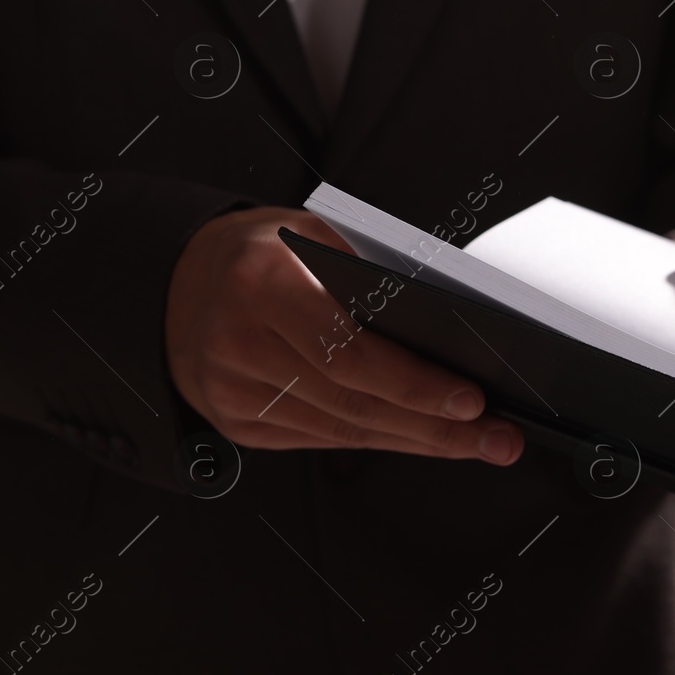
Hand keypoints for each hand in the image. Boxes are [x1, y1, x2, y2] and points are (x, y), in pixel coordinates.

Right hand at [164, 207, 523, 463]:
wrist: (176, 286)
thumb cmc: (259, 253)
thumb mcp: (308, 233)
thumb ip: (367, 271)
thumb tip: (450, 324)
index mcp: (260, 283)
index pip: (348, 350)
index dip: (413, 384)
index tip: (472, 400)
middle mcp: (238, 343)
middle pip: (355, 402)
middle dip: (436, 426)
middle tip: (498, 437)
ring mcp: (232, 392)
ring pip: (344, 430)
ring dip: (418, 440)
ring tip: (478, 442)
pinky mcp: (237, 424)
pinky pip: (322, 438)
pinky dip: (379, 438)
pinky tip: (422, 437)